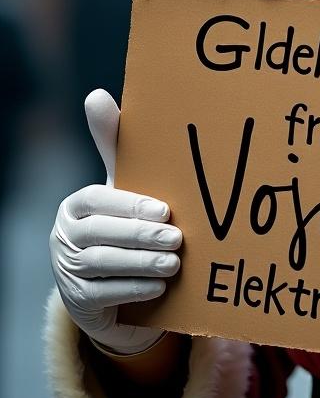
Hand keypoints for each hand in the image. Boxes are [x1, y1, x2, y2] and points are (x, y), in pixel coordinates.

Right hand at [49, 89, 181, 354]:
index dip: (129, 204)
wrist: (113, 282)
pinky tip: (159, 287)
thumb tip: (97, 94)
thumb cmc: (123, 222)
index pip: (96, 200)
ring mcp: (67, 271)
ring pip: (103, 266)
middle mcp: (64, 237)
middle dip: (141, 237)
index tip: (164, 208)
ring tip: (174, 263)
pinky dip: (134, 290)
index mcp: (76, 205)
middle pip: (100, 235)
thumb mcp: (123, 185)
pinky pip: (105, 295)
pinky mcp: (78, 302)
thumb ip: (115, 145)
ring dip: (141, 266)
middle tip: (176, 238)